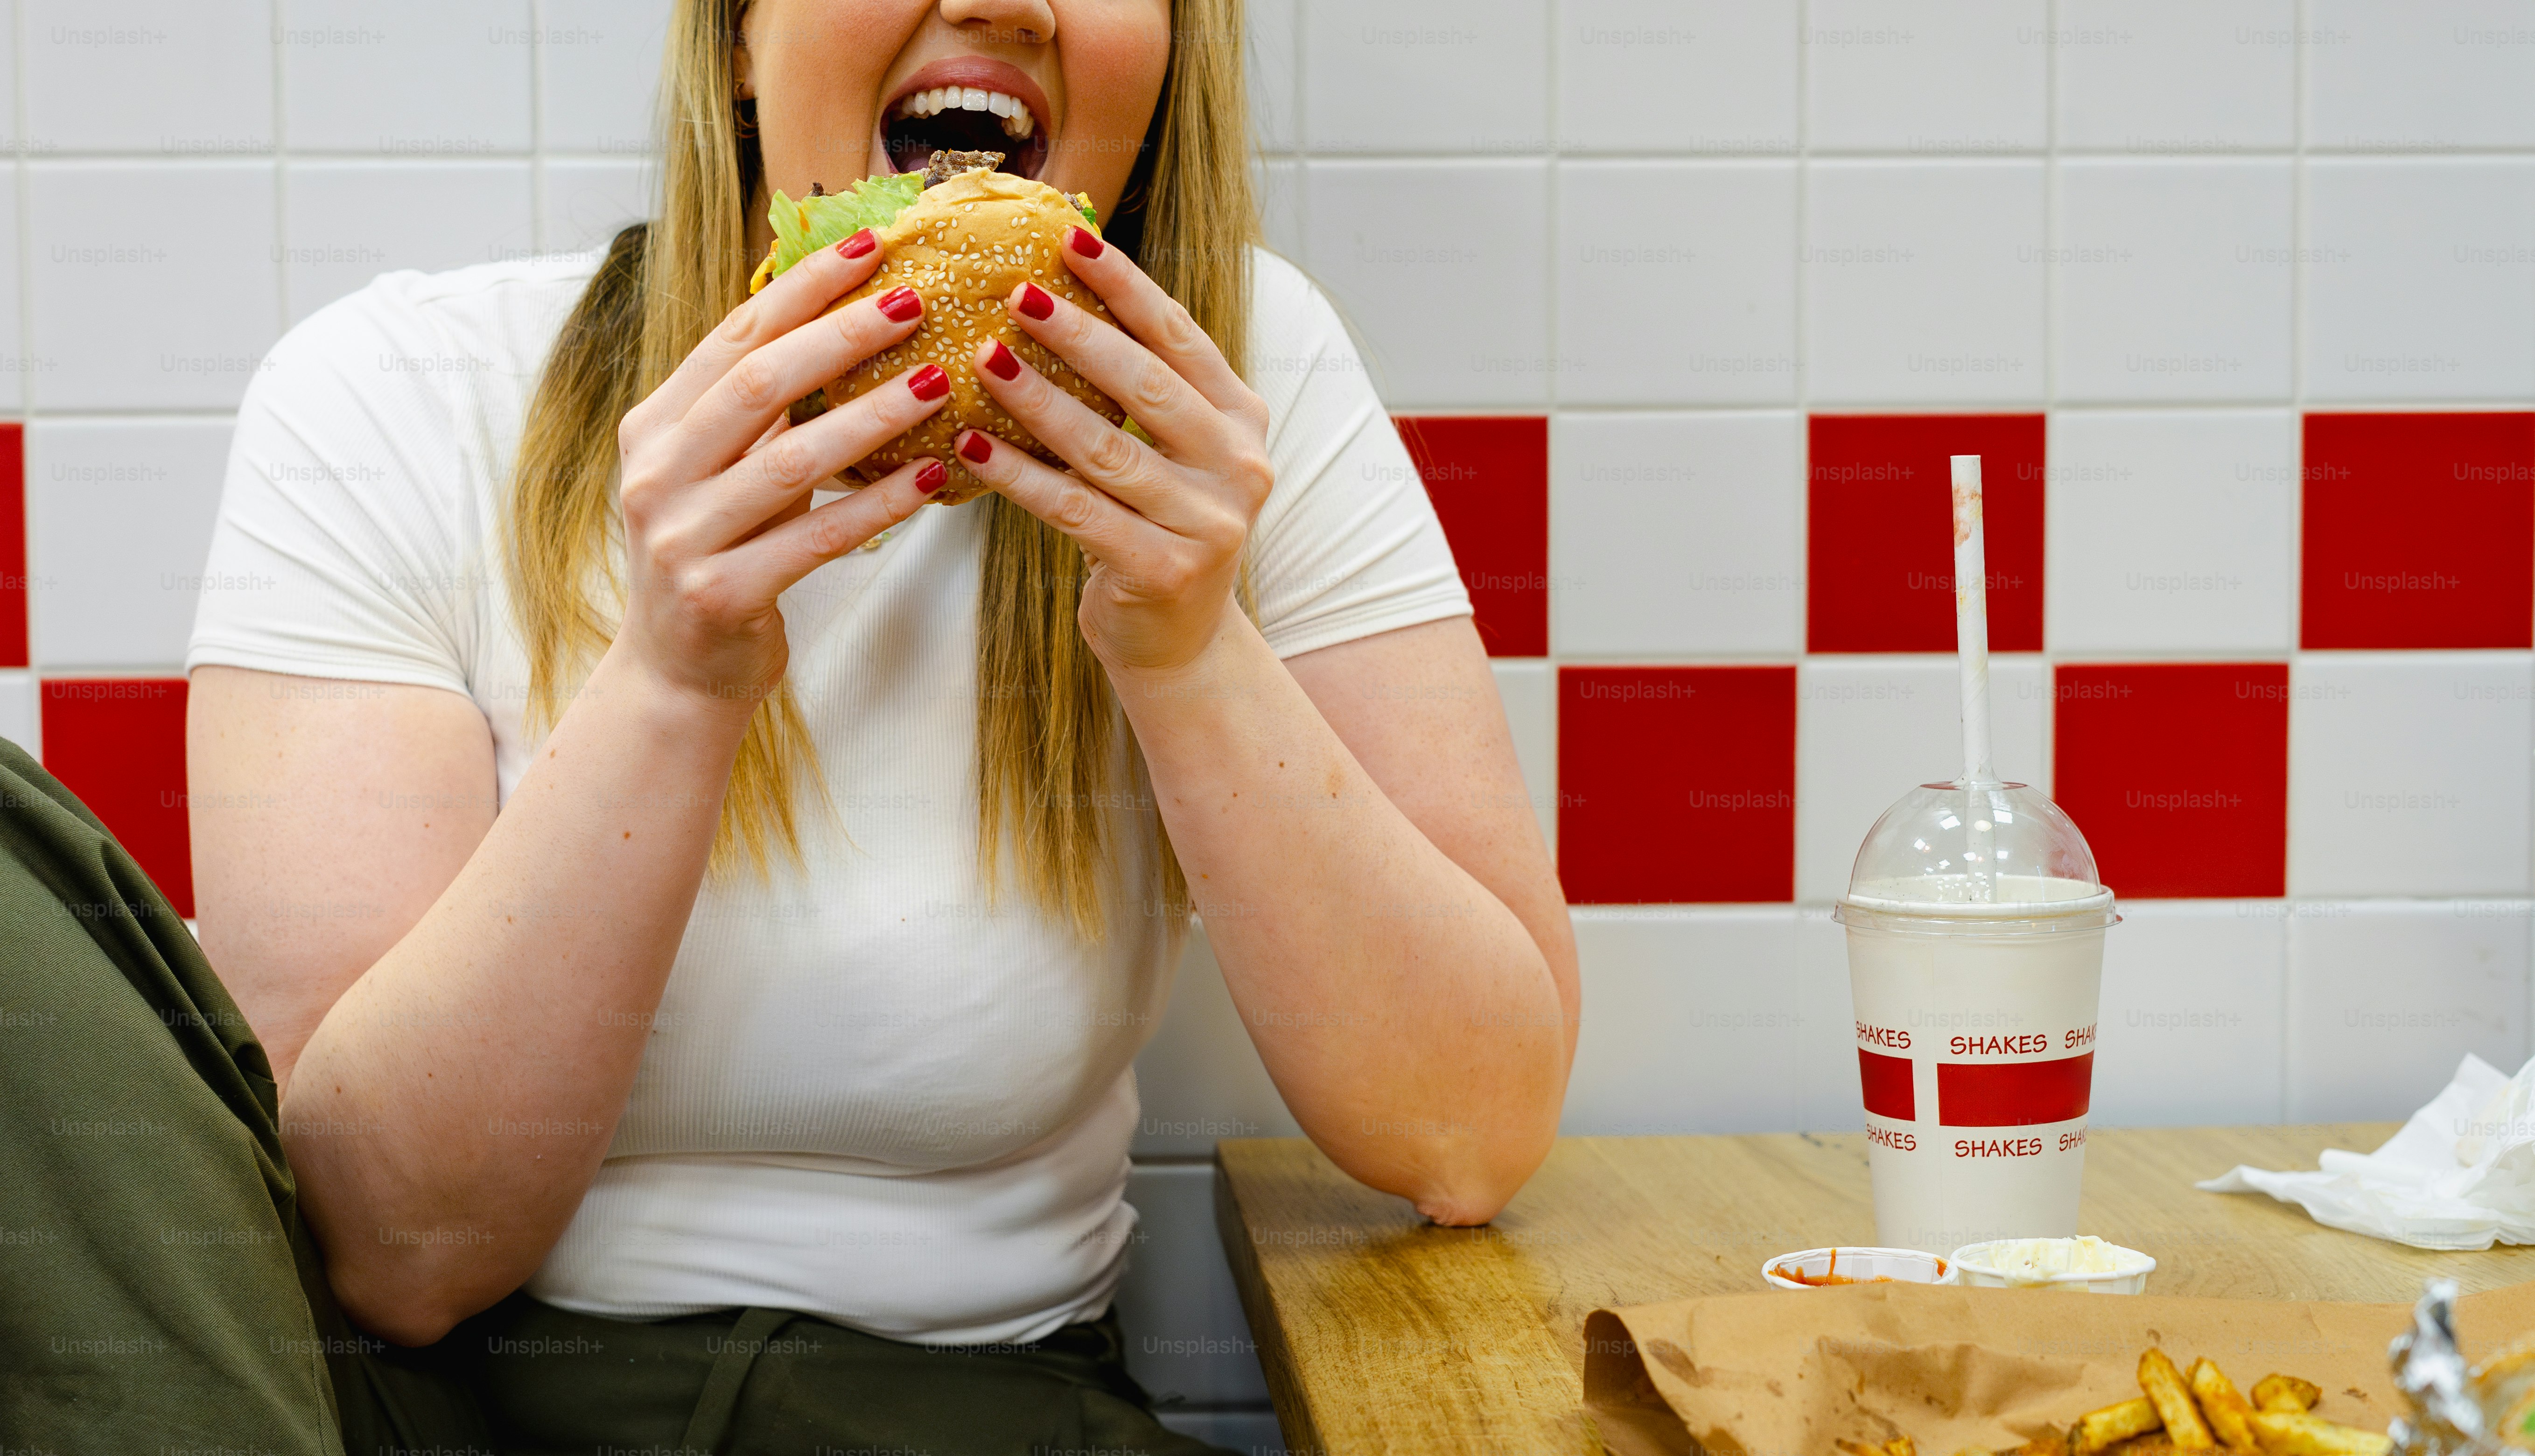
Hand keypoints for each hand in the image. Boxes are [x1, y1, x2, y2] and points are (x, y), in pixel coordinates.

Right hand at [610, 229, 952, 713]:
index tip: (870, 242)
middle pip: (758, 384)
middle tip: (914, 298)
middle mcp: (657, 472)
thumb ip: (760, 408)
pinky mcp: (720, 593)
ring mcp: (681, 536)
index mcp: (655, 425)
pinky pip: (816, 538)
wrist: (677, 671)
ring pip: (791, 461)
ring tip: (939, 382)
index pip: (736, 336)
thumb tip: (845, 315)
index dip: (803, 287)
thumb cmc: (719, 552)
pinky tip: (933, 477)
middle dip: (840, 335)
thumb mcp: (721, 469)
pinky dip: (877, 505)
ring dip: (871, 418)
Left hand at [952, 227, 1273, 679]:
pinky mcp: (1163, 570)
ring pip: (1107, 449)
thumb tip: (1057, 295)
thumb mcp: (1171, 452)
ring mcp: (1207, 523)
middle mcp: (1239, 465)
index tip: (1070, 237)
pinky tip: (972, 447)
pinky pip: (1076, 511)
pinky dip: (1020, 476)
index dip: (1124, 284)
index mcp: (1242, 419)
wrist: (1179, 640)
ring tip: (983, 360)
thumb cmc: (1157, 527)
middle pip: (1147, 385)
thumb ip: (1142, 389)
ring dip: (1039, 402)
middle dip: (1080, 334)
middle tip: (1017, 293)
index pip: (1180, 336)